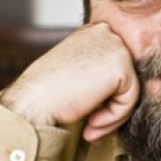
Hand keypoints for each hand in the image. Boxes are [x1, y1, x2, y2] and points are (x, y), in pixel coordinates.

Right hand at [0, 23, 138, 141]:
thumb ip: (99, 71)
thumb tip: (122, 90)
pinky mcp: (121, 65)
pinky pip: (129, 100)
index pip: (115, 66)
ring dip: (113, 115)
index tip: (89, 113)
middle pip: (124, 77)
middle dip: (111, 105)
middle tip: (92, 126)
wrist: (31, 103)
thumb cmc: (47, 93)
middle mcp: (106, 34)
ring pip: (130, 89)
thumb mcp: (77, 71)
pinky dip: (114, 117)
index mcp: (93, 33)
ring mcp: (115, 46)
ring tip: (91, 128)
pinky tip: (92, 123)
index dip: (105, 94)